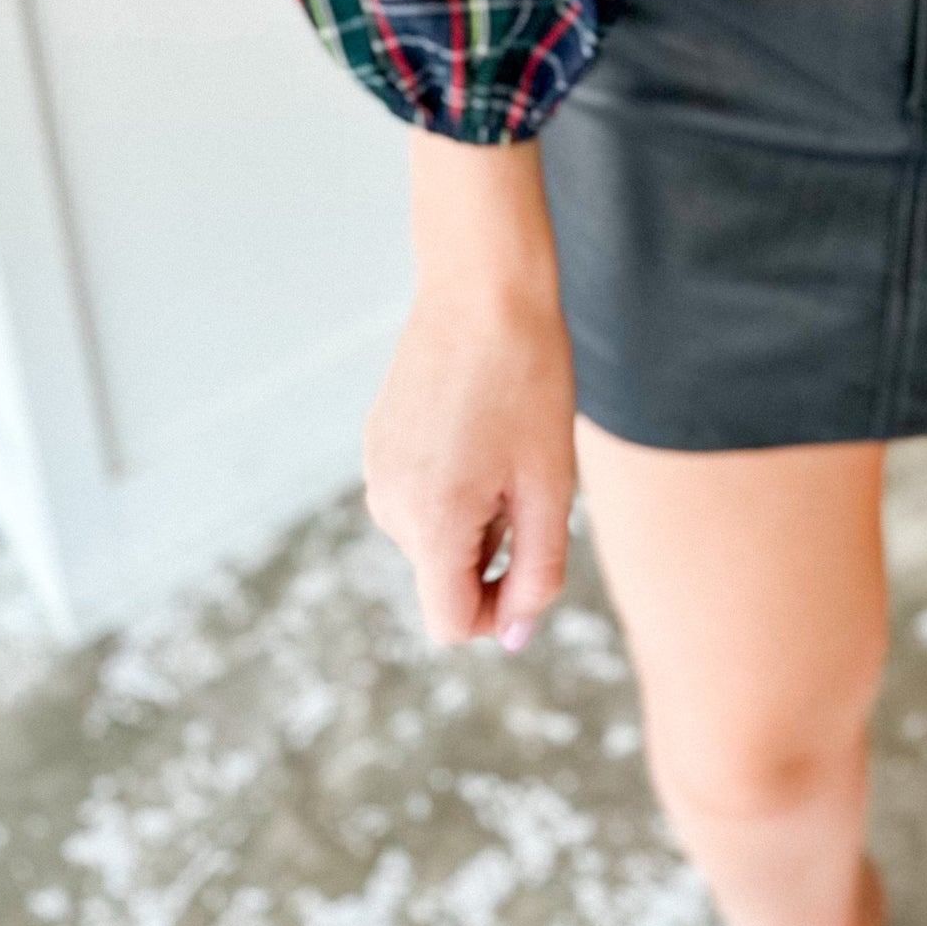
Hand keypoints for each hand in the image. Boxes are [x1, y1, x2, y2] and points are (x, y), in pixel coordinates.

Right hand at [365, 133, 578, 648]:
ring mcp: (376, 470)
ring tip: (504, 446)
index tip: (532, 564)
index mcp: (432, 522)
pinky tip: (477, 425)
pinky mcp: (377, 441)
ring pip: (432, 535)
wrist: (483, 289)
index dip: (498, 614)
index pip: (451, 623)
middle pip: (444, 575)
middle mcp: (389, 505)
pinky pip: (418, 494)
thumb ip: (536, 574)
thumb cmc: (529, 383)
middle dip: (491, 550)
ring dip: (473, 516)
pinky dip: (452, 483)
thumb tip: (512, 636)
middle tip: (528, 478)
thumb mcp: (550, 486)